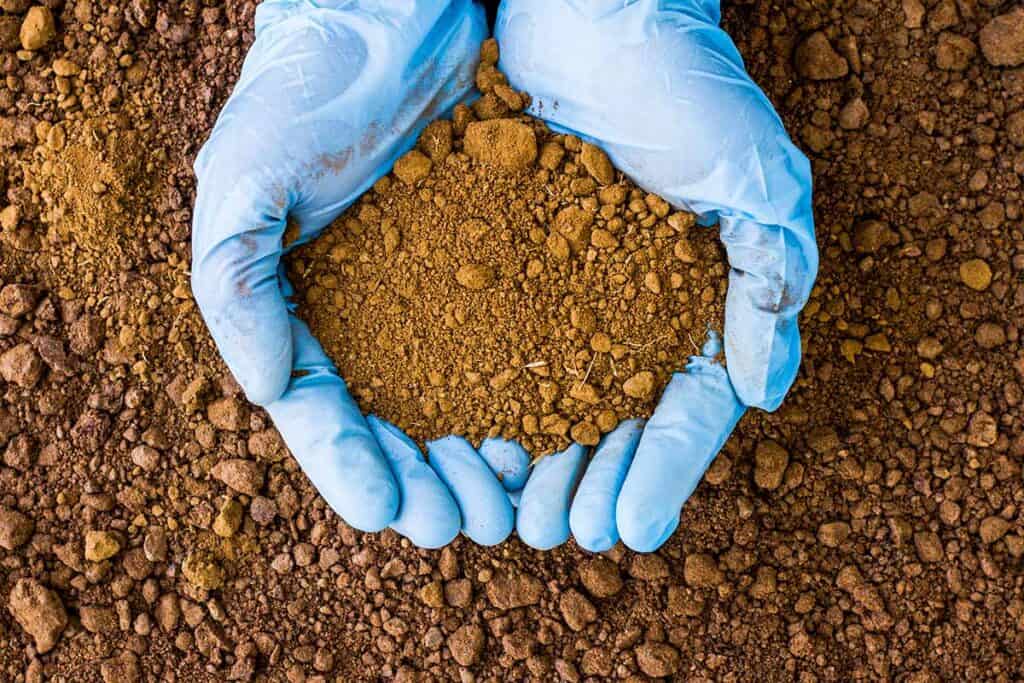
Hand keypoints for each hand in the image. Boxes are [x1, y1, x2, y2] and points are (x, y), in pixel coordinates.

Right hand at [191, 0, 512, 547]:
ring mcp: (444, 296)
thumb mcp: (246, 173)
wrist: (402, 9)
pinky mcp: (507, 265)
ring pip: (464, 402)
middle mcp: (376, 317)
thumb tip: (267, 391)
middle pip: (398, 426)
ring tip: (512, 498)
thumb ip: (235, 282)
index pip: (323, 410)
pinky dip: (536, 393)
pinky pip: (524, 342)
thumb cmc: (310, 84)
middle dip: (426, 482)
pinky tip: (560, 428)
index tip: (388, 510)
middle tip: (463, 523)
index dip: (350, 466)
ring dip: (484, 460)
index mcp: (304, 309)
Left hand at [498, 0, 817, 551]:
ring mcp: (553, 294)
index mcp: (693, 303)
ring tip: (500, 512)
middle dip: (584, 485)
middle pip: (608, 424)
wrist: (587, 10)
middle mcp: (620, 313)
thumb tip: (765, 392)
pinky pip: (476, 346)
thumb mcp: (754, 174)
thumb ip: (770, 277)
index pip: (688, 407)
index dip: (665, 471)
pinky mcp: (490, 265)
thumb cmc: (682, 83)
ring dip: (523, 465)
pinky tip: (449, 442)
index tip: (632, 529)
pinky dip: (466, 399)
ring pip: (539, 401)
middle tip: (552, 533)